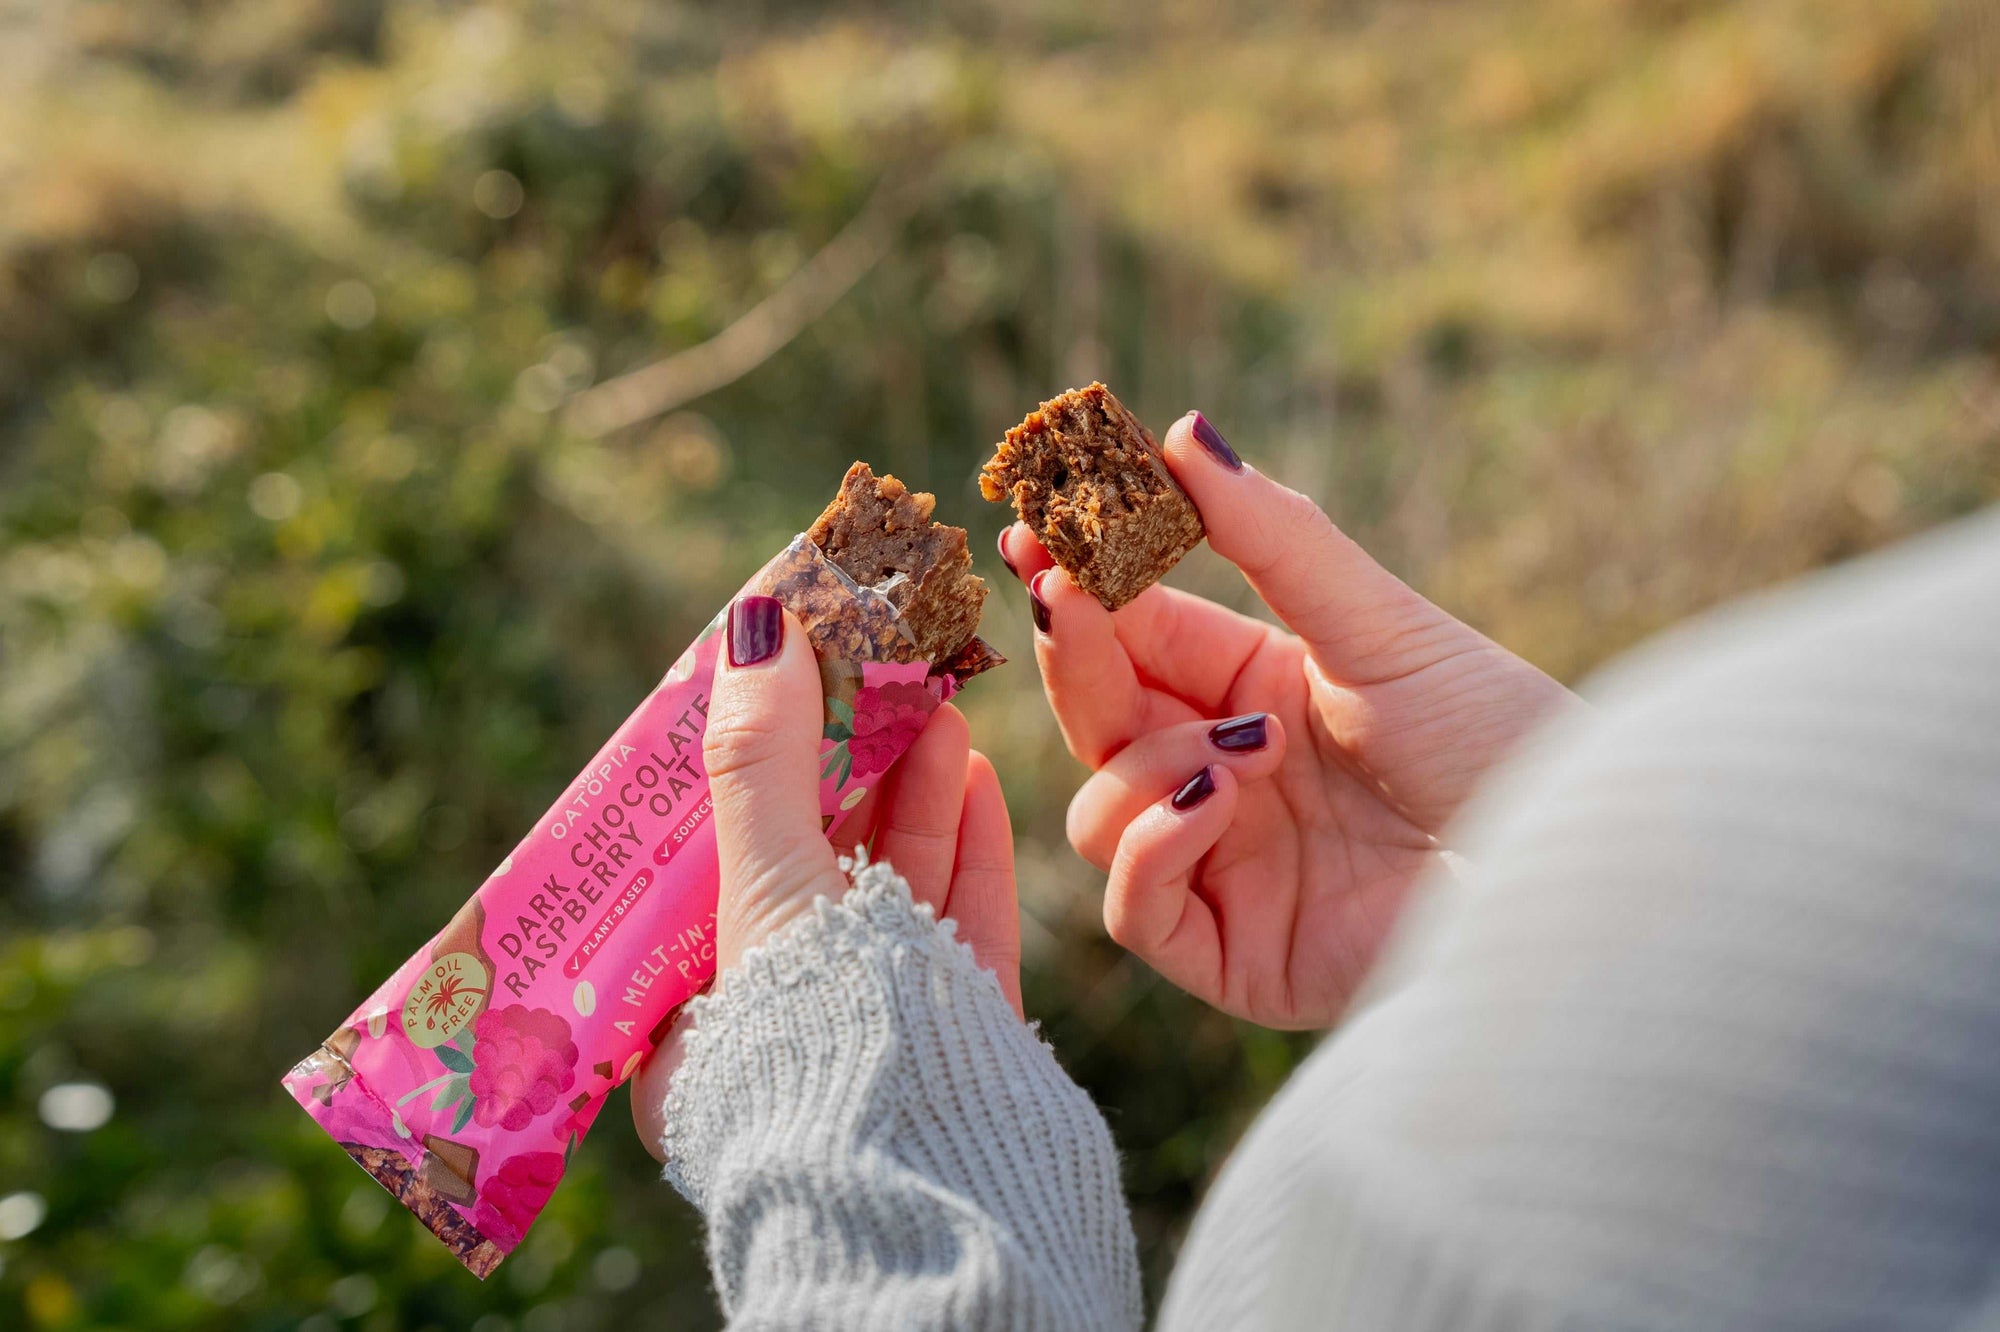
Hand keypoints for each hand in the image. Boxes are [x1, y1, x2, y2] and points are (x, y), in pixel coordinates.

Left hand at [633, 597, 1021, 1157]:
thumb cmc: (816, 1043)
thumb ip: (762, 763)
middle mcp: (775, 1026)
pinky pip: (955, 925)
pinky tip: (973, 772)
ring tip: (934, 698)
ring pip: (888, 884)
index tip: (774, 675)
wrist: (947, 1180)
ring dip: (909, 784)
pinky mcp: (957, 1036)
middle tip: (868, 662)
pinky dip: (962, 845)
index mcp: (689, 1018)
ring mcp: (871, 1031)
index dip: (742, 759)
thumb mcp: (765, 889)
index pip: (707, 860)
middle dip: (843, 756)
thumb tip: (755, 628)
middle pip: (807, 859)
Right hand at [1002, 412, 1577, 1028]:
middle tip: (1061, 596)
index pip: (1135, 634)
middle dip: (1076, 655)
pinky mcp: (1235, 957)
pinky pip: (1136, 907)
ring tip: (1246, 746)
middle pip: (1098, 717)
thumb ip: (1272, 536)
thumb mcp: (1380, 625)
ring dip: (1144, 763)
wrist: (1575, 868)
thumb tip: (1183, 431)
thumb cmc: (1498, 736)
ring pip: (1099, 811)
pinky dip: (1151, 848)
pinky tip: (1215, 801)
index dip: (1077, 586)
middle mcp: (1229, 776)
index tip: (1028, 535)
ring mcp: (1228, 868)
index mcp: (1260, 689)